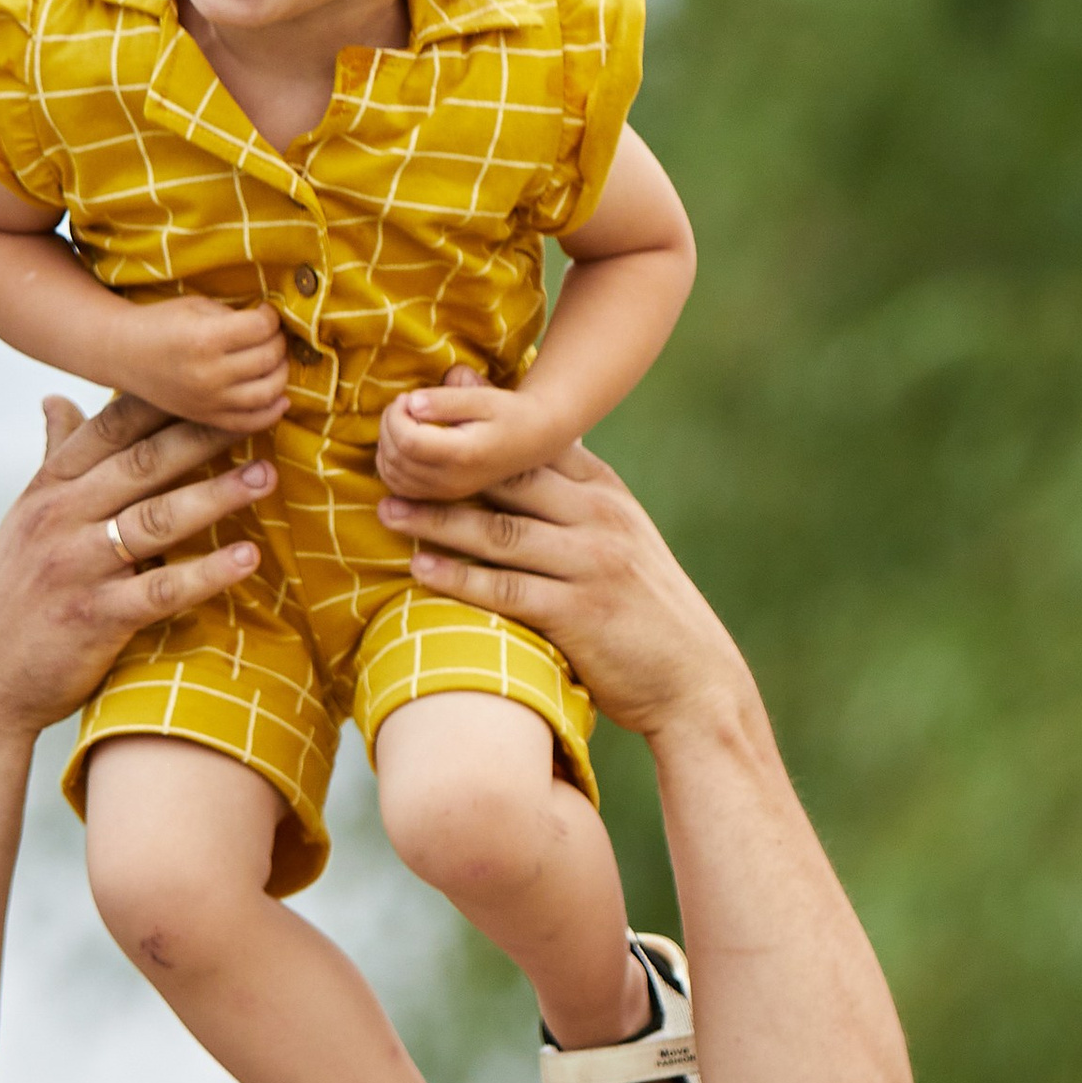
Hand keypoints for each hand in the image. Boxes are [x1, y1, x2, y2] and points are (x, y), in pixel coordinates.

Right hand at [0, 395, 270, 743]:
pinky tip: (247, 558)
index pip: (109, 429)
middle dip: (203, 435)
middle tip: (260, 414)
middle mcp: (59, 520)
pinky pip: (161, 589)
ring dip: (216, 495)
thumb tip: (58, 399)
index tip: (215, 378)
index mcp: (48, 491)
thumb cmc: (13, 599)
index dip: (164, 400)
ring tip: (266, 476)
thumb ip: (53, 458)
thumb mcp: (25, 519)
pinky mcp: (95, 618)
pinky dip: (207, 573)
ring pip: (156, 519)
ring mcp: (77, 568)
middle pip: (141, 464)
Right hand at [115, 297, 289, 434]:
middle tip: (271, 335)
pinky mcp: (207, 417)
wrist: (123, 353)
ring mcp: (209, 400)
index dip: (271, 317)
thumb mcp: (198, 306)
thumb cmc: (161, 323)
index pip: (262, 328)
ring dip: (281, 373)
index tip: (265, 313)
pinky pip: (251, 422)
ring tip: (274, 361)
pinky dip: (272, 411)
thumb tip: (271, 327)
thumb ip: (235, 316)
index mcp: (205, 339)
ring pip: (268, 392)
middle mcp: (209, 374)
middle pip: (269, 358)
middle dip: (278, 342)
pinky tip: (279, 397)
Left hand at [374, 365, 561, 502]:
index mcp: (463, 454)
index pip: (408, 441)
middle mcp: (452, 480)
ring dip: (386, 445)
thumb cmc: (510, 412)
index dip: (395, 416)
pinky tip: (402, 442)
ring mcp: (446, 491)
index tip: (406, 397)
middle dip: (388, 426)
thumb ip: (445, 399)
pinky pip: (400, 486)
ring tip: (404, 421)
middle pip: (396, 458)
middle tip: (403, 404)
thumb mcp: (483, 397)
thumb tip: (410, 403)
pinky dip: (390, 464)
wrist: (535, 440)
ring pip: (392, 475)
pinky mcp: (442, 495)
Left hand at [377, 443, 752, 743]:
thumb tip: (517, 459)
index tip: (427, 404)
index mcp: (606, 492)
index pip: (537, 442)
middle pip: (510, 477)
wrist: (693, 678)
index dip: (480, 422)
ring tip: (388, 510)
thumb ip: (572, 498)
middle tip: (388, 455)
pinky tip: (420, 570)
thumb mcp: (620, 536)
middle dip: (446, 465)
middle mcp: (601, 518)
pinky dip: (459, 579)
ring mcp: (592, 564)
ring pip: (500, 532)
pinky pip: (507, 590)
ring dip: (438, 521)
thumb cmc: (644, 607)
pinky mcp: (580, 614)